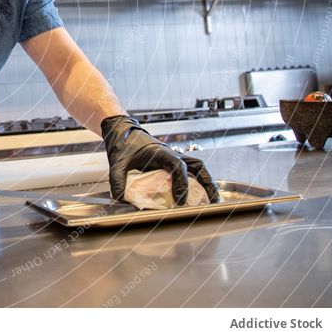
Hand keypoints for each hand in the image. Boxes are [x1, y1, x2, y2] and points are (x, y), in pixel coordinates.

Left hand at [101, 114, 219, 204]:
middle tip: (213, 200)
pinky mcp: (169, 162)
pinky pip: (188, 170)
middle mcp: (171, 155)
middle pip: (197, 166)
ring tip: (212, 199)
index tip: (180, 200)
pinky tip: (195, 194)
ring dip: (206, 181)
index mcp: (161, 153)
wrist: (122, 131)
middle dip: (207, 183)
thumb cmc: (123, 143)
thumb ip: (118, 180)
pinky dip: (196, 181)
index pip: (178, 168)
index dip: (181, 185)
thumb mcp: (118, 162)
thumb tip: (120, 198)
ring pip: (197, 167)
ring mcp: (172, 158)